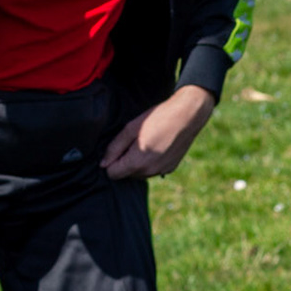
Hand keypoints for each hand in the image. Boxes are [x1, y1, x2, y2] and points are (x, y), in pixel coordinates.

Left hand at [102, 85, 216, 179]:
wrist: (187, 116)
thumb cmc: (158, 118)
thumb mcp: (131, 128)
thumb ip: (114, 147)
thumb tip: (103, 164)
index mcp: (137, 162)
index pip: (113, 174)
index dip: (110, 162)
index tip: (116, 149)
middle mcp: (149, 171)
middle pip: (126, 175)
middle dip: (125, 162)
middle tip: (133, 142)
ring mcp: (161, 171)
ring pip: (140, 174)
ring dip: (138, 163)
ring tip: (146, 143)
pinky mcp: (170, 168)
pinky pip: (153, 170)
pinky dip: (151, 162)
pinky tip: (157, 146)